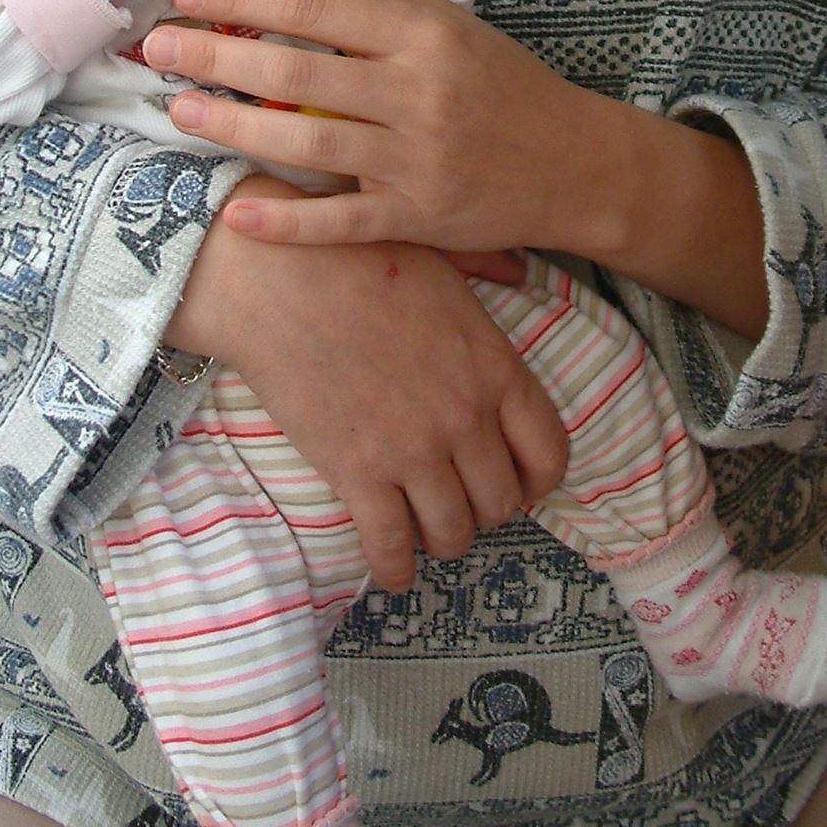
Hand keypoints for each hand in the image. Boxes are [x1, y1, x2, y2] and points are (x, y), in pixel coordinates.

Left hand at [145, 0, 771, 337]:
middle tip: (157, 47)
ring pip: (306, 141)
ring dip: (231, 125)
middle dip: (217, 56)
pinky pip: (339, 220)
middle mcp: (418, 91)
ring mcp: (416, 157)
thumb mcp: (438, 23)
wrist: (572, 162)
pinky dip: (286, 218)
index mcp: (422, 31)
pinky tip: (236, 209)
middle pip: (297, 70)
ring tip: (178, 109)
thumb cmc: (495, 82)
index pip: (317, 6)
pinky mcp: (417, 216)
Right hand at [165, 180, 568, 590]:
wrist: (278, 276)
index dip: (539, 480)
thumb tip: (518, 270)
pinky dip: (394, 569)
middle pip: (501, 500)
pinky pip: (389, 546)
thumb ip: (488, 270)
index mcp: (493, 367)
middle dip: (485, 509)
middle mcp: (464, 417)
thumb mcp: (440, 254)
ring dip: (444, 539)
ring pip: (452, 532)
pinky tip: (393, 571)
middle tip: (463, 501)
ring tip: (429, 532)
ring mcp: (412, 450)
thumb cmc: (356, 256)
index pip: (549, 451)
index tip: (521, 484)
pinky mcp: (357, 473)